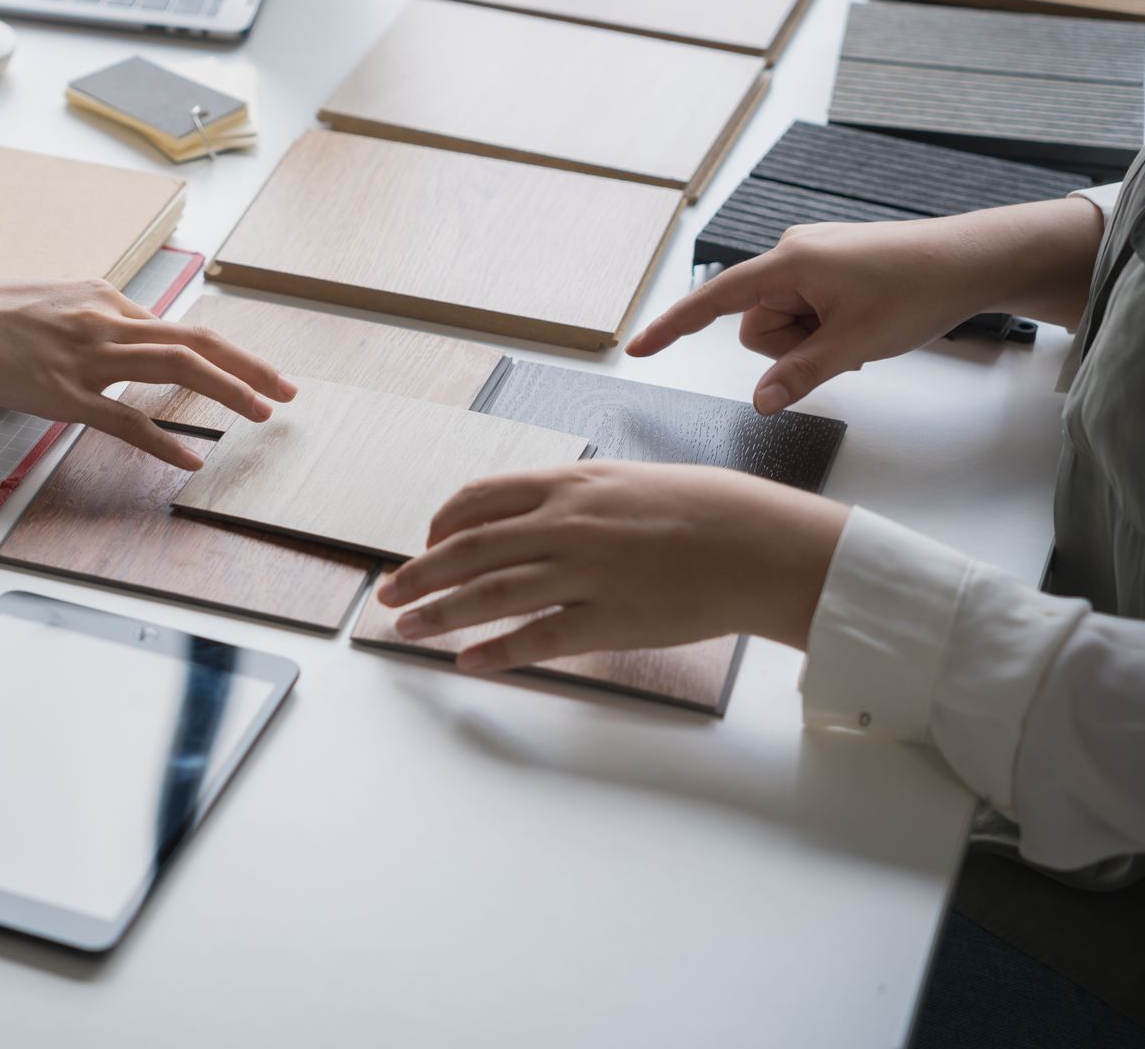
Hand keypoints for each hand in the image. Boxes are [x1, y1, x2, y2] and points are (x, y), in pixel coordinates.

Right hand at [0, 276, 294, 468]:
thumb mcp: (45, 303)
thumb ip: (86, 322)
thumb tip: (117, 341)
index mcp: (101, 297)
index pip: (174, 325)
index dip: (220, 352)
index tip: (249, 371)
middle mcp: (103, 319)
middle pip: (196, 339)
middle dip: (250, 366)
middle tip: (287, 389)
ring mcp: (85, 355)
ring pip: (177, 367)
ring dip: (229, 391)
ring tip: (262, 414)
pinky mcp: (61, 391)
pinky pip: (127, 419)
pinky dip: (166, 440)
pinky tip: (192, 457)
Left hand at [374, 461, 846, 672]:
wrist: (756, 542)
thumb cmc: (698, 508)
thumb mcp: (622, 481)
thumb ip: (569, 496)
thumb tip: (526, 512)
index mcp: (566, 485)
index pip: (478, 500)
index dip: (441, 524)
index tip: (425, 543)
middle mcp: (565, 525)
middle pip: (468, 550)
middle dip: (420, 572)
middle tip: (388, 591)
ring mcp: (584, 574)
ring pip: (490, 596)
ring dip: (439, 614)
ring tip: (407, 627)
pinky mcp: (608, 620)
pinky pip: (537, 639)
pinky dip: (495, 652)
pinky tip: (468, 662)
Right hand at [626, 199, 1104, 413]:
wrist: (972, 260)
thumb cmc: (918, 290)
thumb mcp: (855, 344)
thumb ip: (800, 374)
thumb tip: (759, 402)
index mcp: (789, 262)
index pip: (714, 300)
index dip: (673, 327)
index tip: (637, 348)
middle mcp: (791, 252)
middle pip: (754, 324)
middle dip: (790, 348)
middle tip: (843, 347)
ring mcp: (809, 259)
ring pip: (780, 323)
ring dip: (811, 342)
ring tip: (858, 335)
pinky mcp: (826, 267)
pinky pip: (803, 310)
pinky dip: (824, 329)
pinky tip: (861, 324)